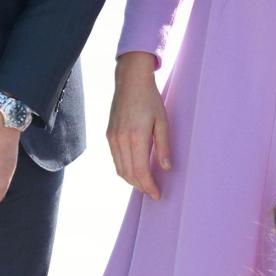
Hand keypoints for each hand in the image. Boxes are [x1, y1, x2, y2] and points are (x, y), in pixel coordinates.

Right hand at [106, 52, 170, 199]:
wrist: (130, 81)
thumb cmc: (150, 99)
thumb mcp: (162, 121)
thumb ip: (164, 145)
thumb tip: (165, 168)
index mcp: (136, 136)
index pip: (140, 171)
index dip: (148, 186)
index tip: (157, 194)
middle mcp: (121, 139)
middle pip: (128, 173)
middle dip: (141, 186)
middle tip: (153, 192)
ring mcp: (112, 137)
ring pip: (120, 169)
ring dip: (132, 180)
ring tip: (145, 184)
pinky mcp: (109, 134)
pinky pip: (115, 159)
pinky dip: (124, 169)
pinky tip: (134, 170)